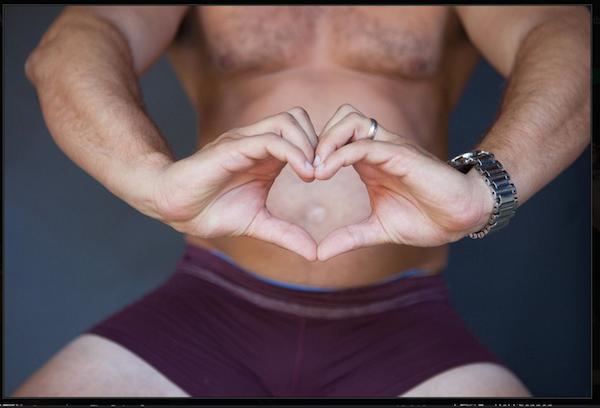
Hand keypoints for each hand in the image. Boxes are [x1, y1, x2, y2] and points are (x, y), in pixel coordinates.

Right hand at [152, 107, 318, 259]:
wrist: (174, 207)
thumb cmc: (211, 211)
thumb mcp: (258, 224)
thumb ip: (286, 234)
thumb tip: (315, 254)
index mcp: (267, 157)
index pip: (303, 133)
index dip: (320, 150)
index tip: (328, 176)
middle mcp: (258, 143)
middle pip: (299, 118)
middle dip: (319, 142)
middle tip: (323, 172)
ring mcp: (245, 142)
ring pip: (288, 122)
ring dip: (308, 145)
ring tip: (312, 175)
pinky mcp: (233, 147)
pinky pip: (270, 139)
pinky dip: (293, 152)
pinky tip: (304, 175)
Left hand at [313, 104, 494, 260]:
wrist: (464, 216)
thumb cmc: (427, 218)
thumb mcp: (378, 229)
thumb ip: (349, 237)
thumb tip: (319, 254)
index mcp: (370, 163)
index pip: (337, 138)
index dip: (314, 150)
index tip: (300, 175)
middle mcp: (379, 149)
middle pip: (340, 118)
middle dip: (317, 138)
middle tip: (304, 168)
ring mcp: (391, 149)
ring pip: (351, 121)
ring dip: (327, 140)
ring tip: (315, 169)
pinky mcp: (402, 155)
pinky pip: (367, 143)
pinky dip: (341, 153)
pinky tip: (326, 172)